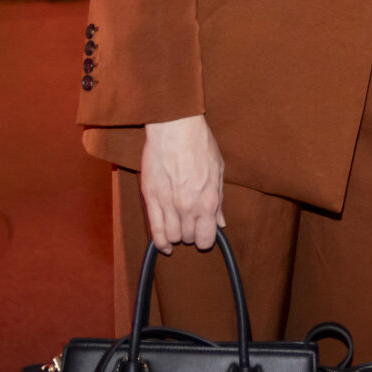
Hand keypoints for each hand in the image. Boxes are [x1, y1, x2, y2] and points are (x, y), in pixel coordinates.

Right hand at [139, 114, 225, 249]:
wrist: (175, 126)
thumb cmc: (199, 144)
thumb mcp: (218, 170)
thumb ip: (219, 200)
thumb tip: (221, 222)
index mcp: (208, 201)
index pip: (206, 239)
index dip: (206, 239)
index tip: (204, 233)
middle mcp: (188, 207)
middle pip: (188, 237)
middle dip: (191, 233)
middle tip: (191, 221)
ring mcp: (168, 204)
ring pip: (172, 236)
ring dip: (176, 234)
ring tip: (178, 224)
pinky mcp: (151, 198)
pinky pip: (154, 230)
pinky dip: (159, 242)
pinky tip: (165, 245)